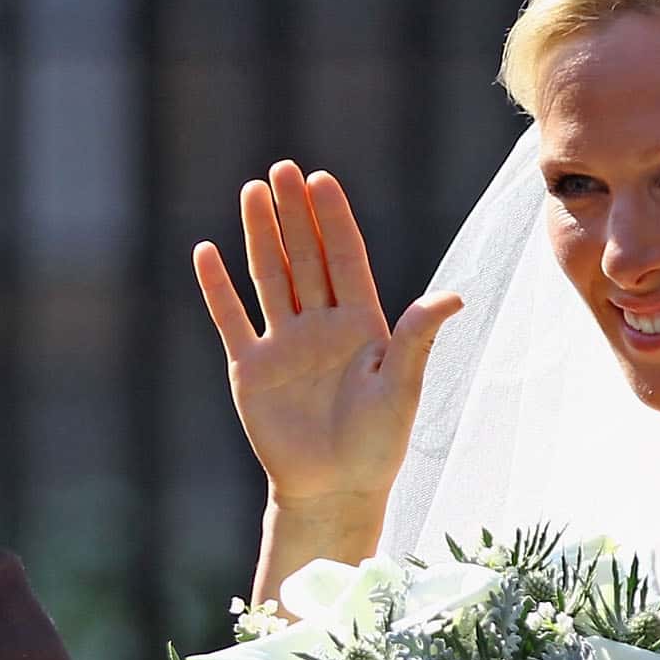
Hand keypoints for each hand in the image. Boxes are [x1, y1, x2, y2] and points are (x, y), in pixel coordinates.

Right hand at [194, 161, 461, 520]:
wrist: (334, 490)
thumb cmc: (378, 444)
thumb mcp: (403, 388)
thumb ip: (417, 338)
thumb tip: (453, 297)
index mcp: (363, 324)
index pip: (346, 258)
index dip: (334, 219)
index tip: (322, 180)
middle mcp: (322, 325)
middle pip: (306, 257)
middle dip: (294, 213)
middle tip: (283, 169)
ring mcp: (283, 344)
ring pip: (270, 277)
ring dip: (260, 236)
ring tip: (251, 191)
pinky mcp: (251, 369)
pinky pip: (231, 319)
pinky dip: (218, 288)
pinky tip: (206, 252)